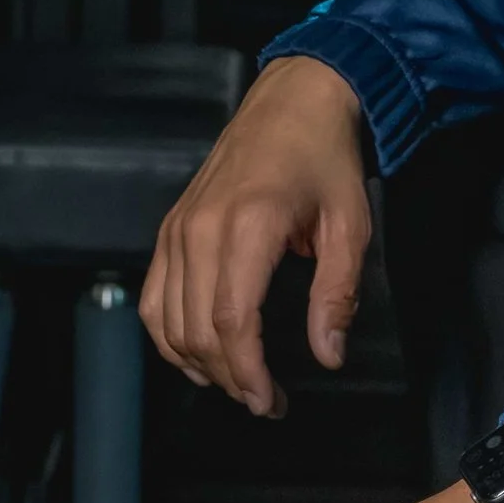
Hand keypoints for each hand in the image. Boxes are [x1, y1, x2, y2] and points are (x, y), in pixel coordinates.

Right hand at [141, 54, 370, 418]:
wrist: (293, 100)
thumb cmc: (325, 158)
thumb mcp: (350, 224)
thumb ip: (337, 294)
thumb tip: (328, 355)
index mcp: (248, 226)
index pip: (232, 322)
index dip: (248, 373)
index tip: (270, 402)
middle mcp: (200, 229)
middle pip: (197, 330)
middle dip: (230, 377)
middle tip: (267, 401)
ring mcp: (177, 228)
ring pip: (168, 321)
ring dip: (199, 363)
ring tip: (239, 383)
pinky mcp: (169, 229)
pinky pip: (153, 297)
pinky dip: (169, 335)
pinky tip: (200, 354)